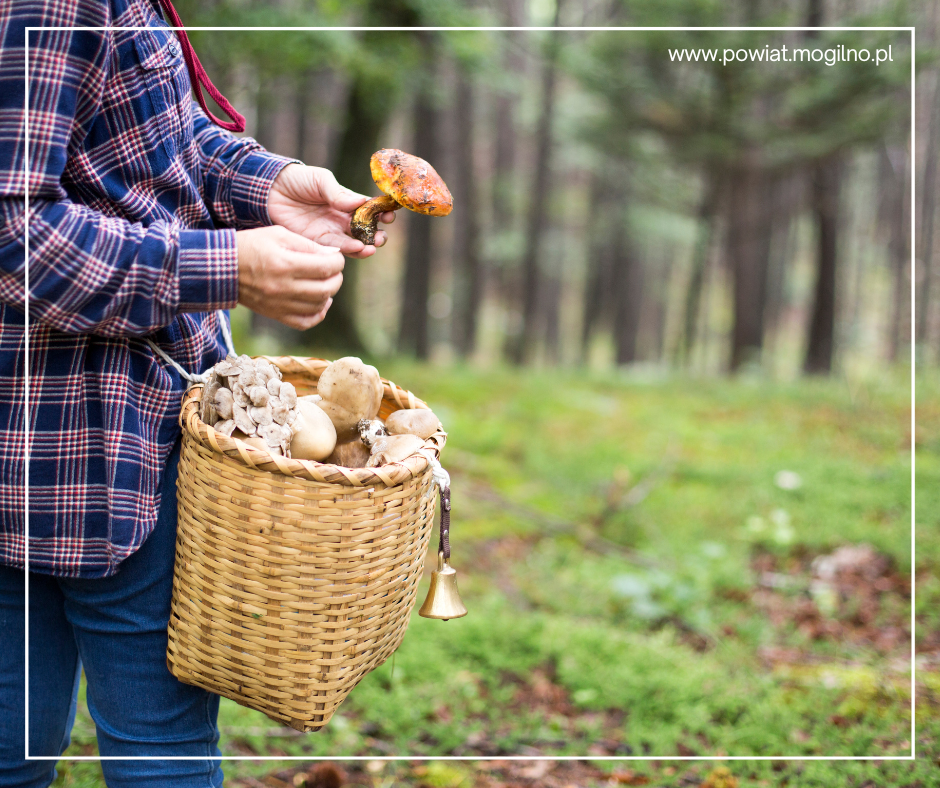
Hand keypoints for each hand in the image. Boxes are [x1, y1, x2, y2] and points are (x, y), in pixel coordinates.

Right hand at [236, 225, 344, 330]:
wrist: (222, 268)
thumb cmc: (250, 246)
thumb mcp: (278, 235)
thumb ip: (307, 244)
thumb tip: (332, 254)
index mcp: (285, 264)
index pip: (326, 267)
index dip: (338, 262)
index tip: (335, 257)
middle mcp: (283, 287)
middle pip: (326, 289)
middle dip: (336, 278)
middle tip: (333, 270)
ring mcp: (280, 304)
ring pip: (319, 306)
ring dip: (328, 294)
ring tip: (325, 283)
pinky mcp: (276, 315)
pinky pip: (305, 322)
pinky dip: (318, 314)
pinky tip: (320, 302)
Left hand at [267, 164, 395, 257]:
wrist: (269, 190)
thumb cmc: (297, 180)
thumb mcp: (320, 180)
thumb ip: (339, 193)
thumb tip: (362, 202)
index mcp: (346, 201)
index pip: (369, 210)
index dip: (381, 214)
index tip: (389, 216)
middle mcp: (341, 219)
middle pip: (365, 231)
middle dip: (376, 235)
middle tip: (380, 238)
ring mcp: (330, 231)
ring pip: (354, 243)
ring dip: (365, 247)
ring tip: (371, 247)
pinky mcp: (317, 242)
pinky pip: (336, 249)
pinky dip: (348, 251)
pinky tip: (356, 249)